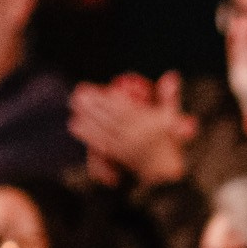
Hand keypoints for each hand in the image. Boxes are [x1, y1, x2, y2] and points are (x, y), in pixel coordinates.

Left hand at [67, 72, 191, 187]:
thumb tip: (171, 75)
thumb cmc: (167, 140)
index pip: (124, 110)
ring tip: (74, 106)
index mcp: (146, 124)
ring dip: (87, 117)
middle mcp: (134, 136)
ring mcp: (124, 147)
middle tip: (78, 94)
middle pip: (110, 118)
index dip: (109, 100)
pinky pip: (101, 143)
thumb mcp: (172, 117)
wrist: (164, 172)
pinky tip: (74, 124)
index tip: (97, 89)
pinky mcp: (117, 156)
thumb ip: (169, 96)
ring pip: (103, 130)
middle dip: (93, 106)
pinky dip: (87, 134)